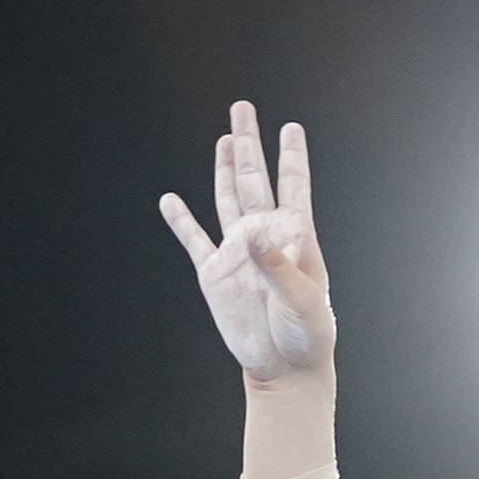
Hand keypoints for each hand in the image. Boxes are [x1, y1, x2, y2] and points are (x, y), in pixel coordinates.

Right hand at [159, 102, 332, 383]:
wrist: (286, 370)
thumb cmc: (308, 337)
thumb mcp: (303, 302)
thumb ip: (279, 266)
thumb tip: (254, 233)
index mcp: (295, 239)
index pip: (293, 187)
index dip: (291, 157)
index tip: (291, 128)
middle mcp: (265, 238)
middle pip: (254, 181)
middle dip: (249, 145)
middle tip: (242, 109)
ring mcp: (238, 254)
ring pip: (227, 200)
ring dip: (224, 169)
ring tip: (225, 139)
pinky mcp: (215, 275)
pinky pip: (194, 241)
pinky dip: (181, 221)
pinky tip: (170, 201)